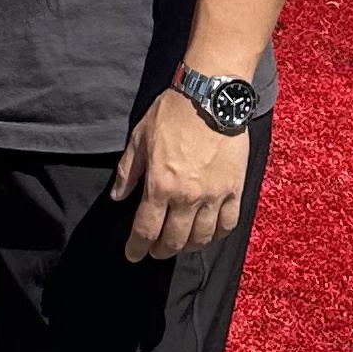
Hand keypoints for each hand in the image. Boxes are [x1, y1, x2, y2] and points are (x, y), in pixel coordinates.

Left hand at [110, 88, 249, 262]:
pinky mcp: (234, 189)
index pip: (146, 229)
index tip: (133, 255)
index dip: (137, 247)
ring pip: (201, 237)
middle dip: (161, 251)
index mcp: (160, 185)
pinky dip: (217, 234)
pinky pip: (227, 223)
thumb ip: (129, 171)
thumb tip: (118, 197)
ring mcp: (214, 195)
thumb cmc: (172, 113)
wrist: (211, 97)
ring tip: (181, 244)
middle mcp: (187, 197)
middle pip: (174, 240)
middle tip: (155, 251)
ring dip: (188, 247)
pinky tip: (208, 234)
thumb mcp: (140, 137)